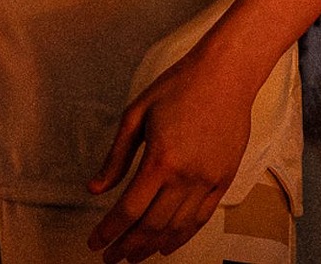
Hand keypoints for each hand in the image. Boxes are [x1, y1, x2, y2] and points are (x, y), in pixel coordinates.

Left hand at [87, 47, 257, 262]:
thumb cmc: (177, 87)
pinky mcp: (224, 180)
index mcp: (160, 160)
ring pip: (177, 227)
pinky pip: (201, 218)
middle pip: (152, 226)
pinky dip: (182, 236)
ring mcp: (208, 181)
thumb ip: (116, 157)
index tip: (95, 243)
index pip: (129, 209)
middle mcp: (186, 177)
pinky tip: (167, 245)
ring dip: (152, 246)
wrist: (226, 75)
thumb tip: (95, 189)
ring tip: (133, 256)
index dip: (109, 231)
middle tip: (110, 258)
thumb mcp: (136, 115)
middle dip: (127, 246)